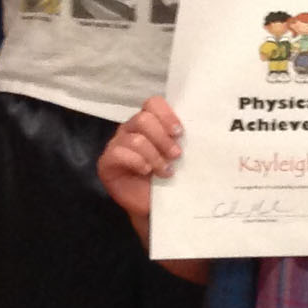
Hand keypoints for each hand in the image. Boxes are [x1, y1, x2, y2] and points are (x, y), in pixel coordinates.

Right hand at [97, 96, 184, 220]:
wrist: (154, 204)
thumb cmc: (168, 175)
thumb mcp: (177, 154)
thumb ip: (181, 138)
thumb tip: (200, 128)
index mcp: (149, 122)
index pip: (153, 103)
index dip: (167, 115)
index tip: (180, 132)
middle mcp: (130, 129)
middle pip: (143, 119)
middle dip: (163, 138)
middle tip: (176, 154)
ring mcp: (116, 144)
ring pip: (135, 139)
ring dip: (155, 156)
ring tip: (166, 171)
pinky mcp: (106, 162)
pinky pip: (118, 153)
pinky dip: (137, 162)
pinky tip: (146, 171)